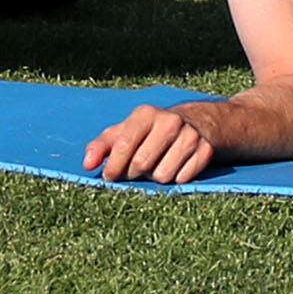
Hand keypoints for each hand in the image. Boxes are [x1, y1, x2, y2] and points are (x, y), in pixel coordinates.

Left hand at [82, 96, 220, 183]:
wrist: (196, 123)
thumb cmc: (150, 132)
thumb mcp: (124, 132)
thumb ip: (101, 147)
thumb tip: (87, 165)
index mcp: (145, 114)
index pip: (124, 145)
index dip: (113, 166)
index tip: (109, 176)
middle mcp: (169, 121)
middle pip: (142, 164)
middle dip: (134, 173)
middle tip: (136, 170)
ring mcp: (190, 135)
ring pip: (163, 175)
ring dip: (156, 177)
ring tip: (157, 165)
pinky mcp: (205, 150)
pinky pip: (182, 179)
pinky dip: (176, 178)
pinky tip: (176, 166)